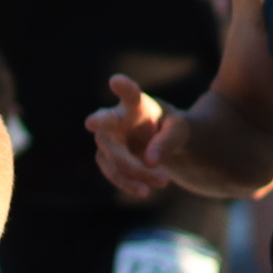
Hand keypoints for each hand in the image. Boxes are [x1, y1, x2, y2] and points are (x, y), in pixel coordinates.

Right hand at [85, 75, 184, 199]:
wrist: (162, 146)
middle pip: (105, 120)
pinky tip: (145, 191)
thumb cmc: (170, 129)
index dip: (124, 88)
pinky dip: (128, 183)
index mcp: (137, 105)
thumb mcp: (181, 131)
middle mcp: (116, 118)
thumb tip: (151, 161)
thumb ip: (169, 141)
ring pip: (111, 154)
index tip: (117, 81)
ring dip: (135, 170)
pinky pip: (112, 172)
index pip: (130, 94)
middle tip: (91, 122)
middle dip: (99, 121)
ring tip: (165, 181)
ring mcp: (108, 139)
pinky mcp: (107, 158)